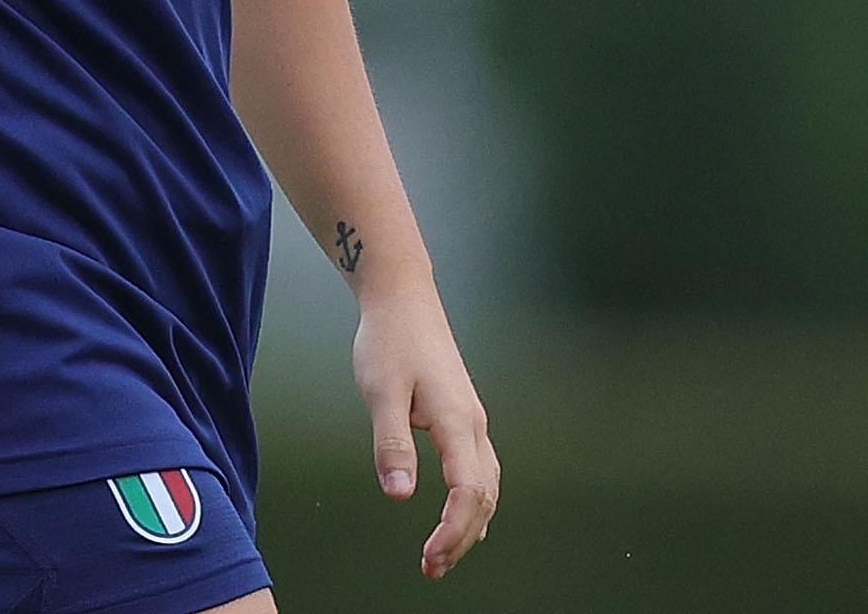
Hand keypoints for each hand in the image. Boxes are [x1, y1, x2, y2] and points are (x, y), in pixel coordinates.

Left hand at [351, 290, 498, 580]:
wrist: (403, 300)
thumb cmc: (390, 341)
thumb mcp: (381, 392)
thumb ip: (391, 444)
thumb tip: (400, 494)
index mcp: (456, 420)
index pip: (467, 491)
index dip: (453, 530)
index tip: (431, 557)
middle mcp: (472, 423)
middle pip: (484, 496)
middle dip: (462, 537)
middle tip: (432, 568)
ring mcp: (471, 420)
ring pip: (486, 485)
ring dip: (469, 524)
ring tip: (443, 555)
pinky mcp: (462, 416)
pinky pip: (480, 471)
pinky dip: (474, 502)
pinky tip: (461, 518)